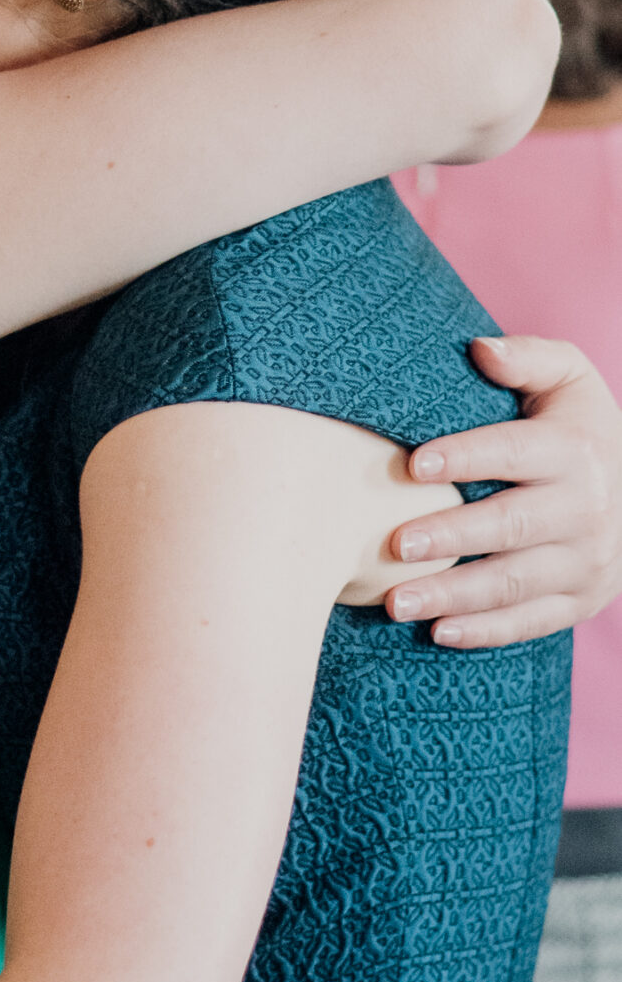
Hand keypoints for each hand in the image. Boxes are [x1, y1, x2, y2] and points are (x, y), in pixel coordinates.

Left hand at [384, 335, 621, 644]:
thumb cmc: (578, 426)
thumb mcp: (568, 379)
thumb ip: (527, 359)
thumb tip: (479, 349)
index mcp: (575, 451)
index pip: (515, 452)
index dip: (465, 457)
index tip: (413, 465)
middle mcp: (586, 510)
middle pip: (512, 525)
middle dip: (451, 537)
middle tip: (395, 544)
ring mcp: (586, 562)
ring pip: (515, 583)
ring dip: (453, 596)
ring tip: (395, 602)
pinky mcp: (580, 601)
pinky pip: (531, 622)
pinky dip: (485, 631)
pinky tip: (437, 632)